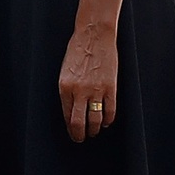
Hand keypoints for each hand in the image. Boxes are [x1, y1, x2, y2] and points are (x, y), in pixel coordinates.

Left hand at [58, 5, 119, 142]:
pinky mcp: (110, 88)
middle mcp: (78, 91)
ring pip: (95, 121)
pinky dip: (107, 120)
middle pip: (79, 123)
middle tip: (81, 138)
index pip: (66, 116)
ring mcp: (95, 90)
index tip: (73, 133)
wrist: (94, 35)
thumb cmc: (78, 51)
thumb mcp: (65, 71)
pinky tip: (105, 121)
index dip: (70, 129)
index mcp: (64, 87)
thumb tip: (72, 110)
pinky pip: (109, 111)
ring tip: (94, 131)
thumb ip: (68, 91)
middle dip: (80, 135)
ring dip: (94, 130)